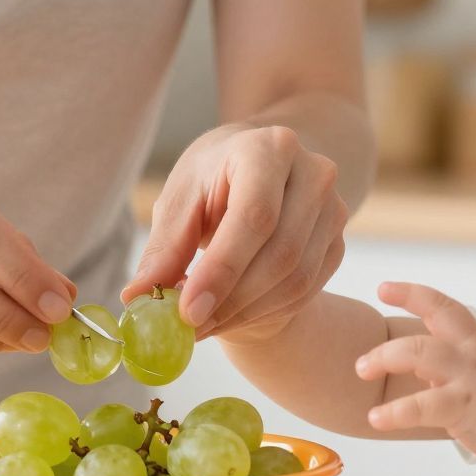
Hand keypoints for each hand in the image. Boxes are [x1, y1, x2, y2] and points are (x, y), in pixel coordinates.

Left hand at [124, 125, 347, 340]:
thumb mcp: (182, 198)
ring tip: (202, 324)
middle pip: (281, 254)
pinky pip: (304, 292)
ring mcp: (333, 211)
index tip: (188, 311)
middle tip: (188, 326)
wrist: (263, 171)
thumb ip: (165, 248)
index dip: (222, 269)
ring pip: (295, 280)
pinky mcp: (337, 243)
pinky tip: (230, 315)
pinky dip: (262, 314)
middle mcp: (313, 175)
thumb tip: (137, 297)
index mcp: (269, 149)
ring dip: (244, 313)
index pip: (255, 216)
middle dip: (231, 300)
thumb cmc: (215, 178)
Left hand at [354, 282, 475, 458]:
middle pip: (426, 324)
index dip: (411, 294)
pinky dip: (394, 412)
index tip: (383, 289)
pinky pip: (421, 406)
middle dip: (389, 336)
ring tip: (362, 371)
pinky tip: (376, 418)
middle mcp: (472, 350)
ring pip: (418, 354)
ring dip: (383, 359)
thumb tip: (424, 366)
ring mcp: (467, 376)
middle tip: (363, 363)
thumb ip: (460, 356)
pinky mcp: (463, 406)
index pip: (443, 306)